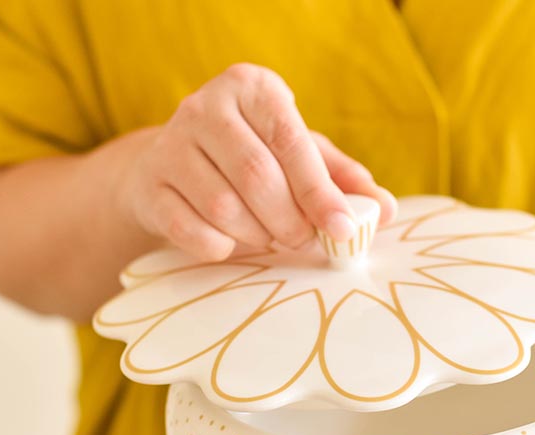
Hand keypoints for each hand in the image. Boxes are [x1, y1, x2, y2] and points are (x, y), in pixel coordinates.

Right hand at [116, 63, 396, 261]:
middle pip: (258, 177)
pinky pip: (191, 229)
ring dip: (257, 236)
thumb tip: (385, 210)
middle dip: (289, 222)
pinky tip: (230, 242)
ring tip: (268, 237)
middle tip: (302, 240)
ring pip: (224, 208)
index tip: (344, 229)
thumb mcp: (303, 159)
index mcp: (252, 88)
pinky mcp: (149, 184)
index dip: (320, 192)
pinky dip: (220, 246)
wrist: (174, 170)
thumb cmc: (254, 158)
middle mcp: (205, 106)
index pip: (292, 142)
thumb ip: (344, 181)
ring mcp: (170, 144)